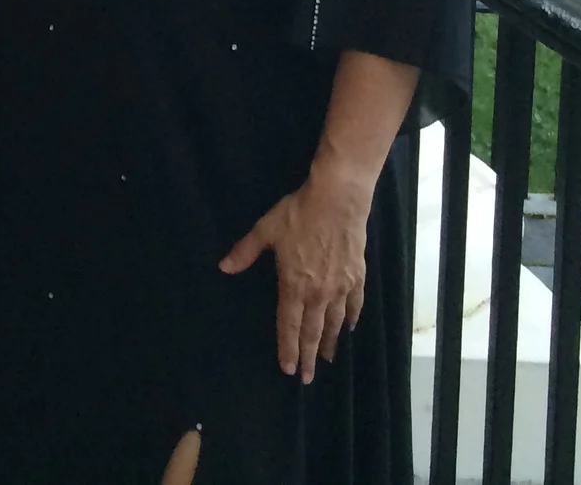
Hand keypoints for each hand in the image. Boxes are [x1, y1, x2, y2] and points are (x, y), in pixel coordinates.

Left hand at [218, 168, 371, 382]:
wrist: (337, 202)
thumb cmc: (298, 215)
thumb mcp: (266, 230)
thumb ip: (245, 252)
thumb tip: (223, 267)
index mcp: (294, 285)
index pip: (289, 324)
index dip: (287, 348)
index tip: (288, 369)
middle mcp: (318, 293)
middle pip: (313, 331)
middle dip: (309, 356)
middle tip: (308, 379)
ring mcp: (340, 287)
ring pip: (334, 323)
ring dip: (330, 343)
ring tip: (328, 359)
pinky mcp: (357, 278)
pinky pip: (354, 305)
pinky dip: (350, 319)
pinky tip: (348, 328)